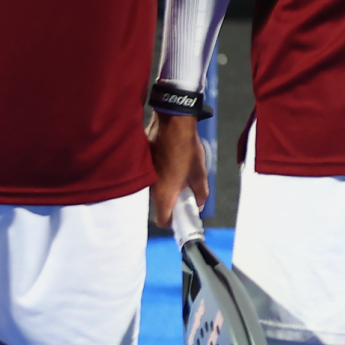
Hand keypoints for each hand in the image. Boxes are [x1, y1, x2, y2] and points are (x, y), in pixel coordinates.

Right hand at [147, 111, 209, 226]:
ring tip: (179, 175)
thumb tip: (199, 204)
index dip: (173, 222)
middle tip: (184, 194)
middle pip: (159, 205)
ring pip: (155, 189)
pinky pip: (151, 176)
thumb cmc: (186, 149)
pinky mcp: (143, 163)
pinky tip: (170, 163)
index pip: (162, 221)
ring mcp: (145, 175)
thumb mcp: (199, 172)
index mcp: (164, 194)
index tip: (181, 216)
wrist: (171, 122)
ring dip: (166, 187)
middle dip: (171, 203)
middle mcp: (150, 188)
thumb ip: (201, 193)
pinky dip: (160, 174)